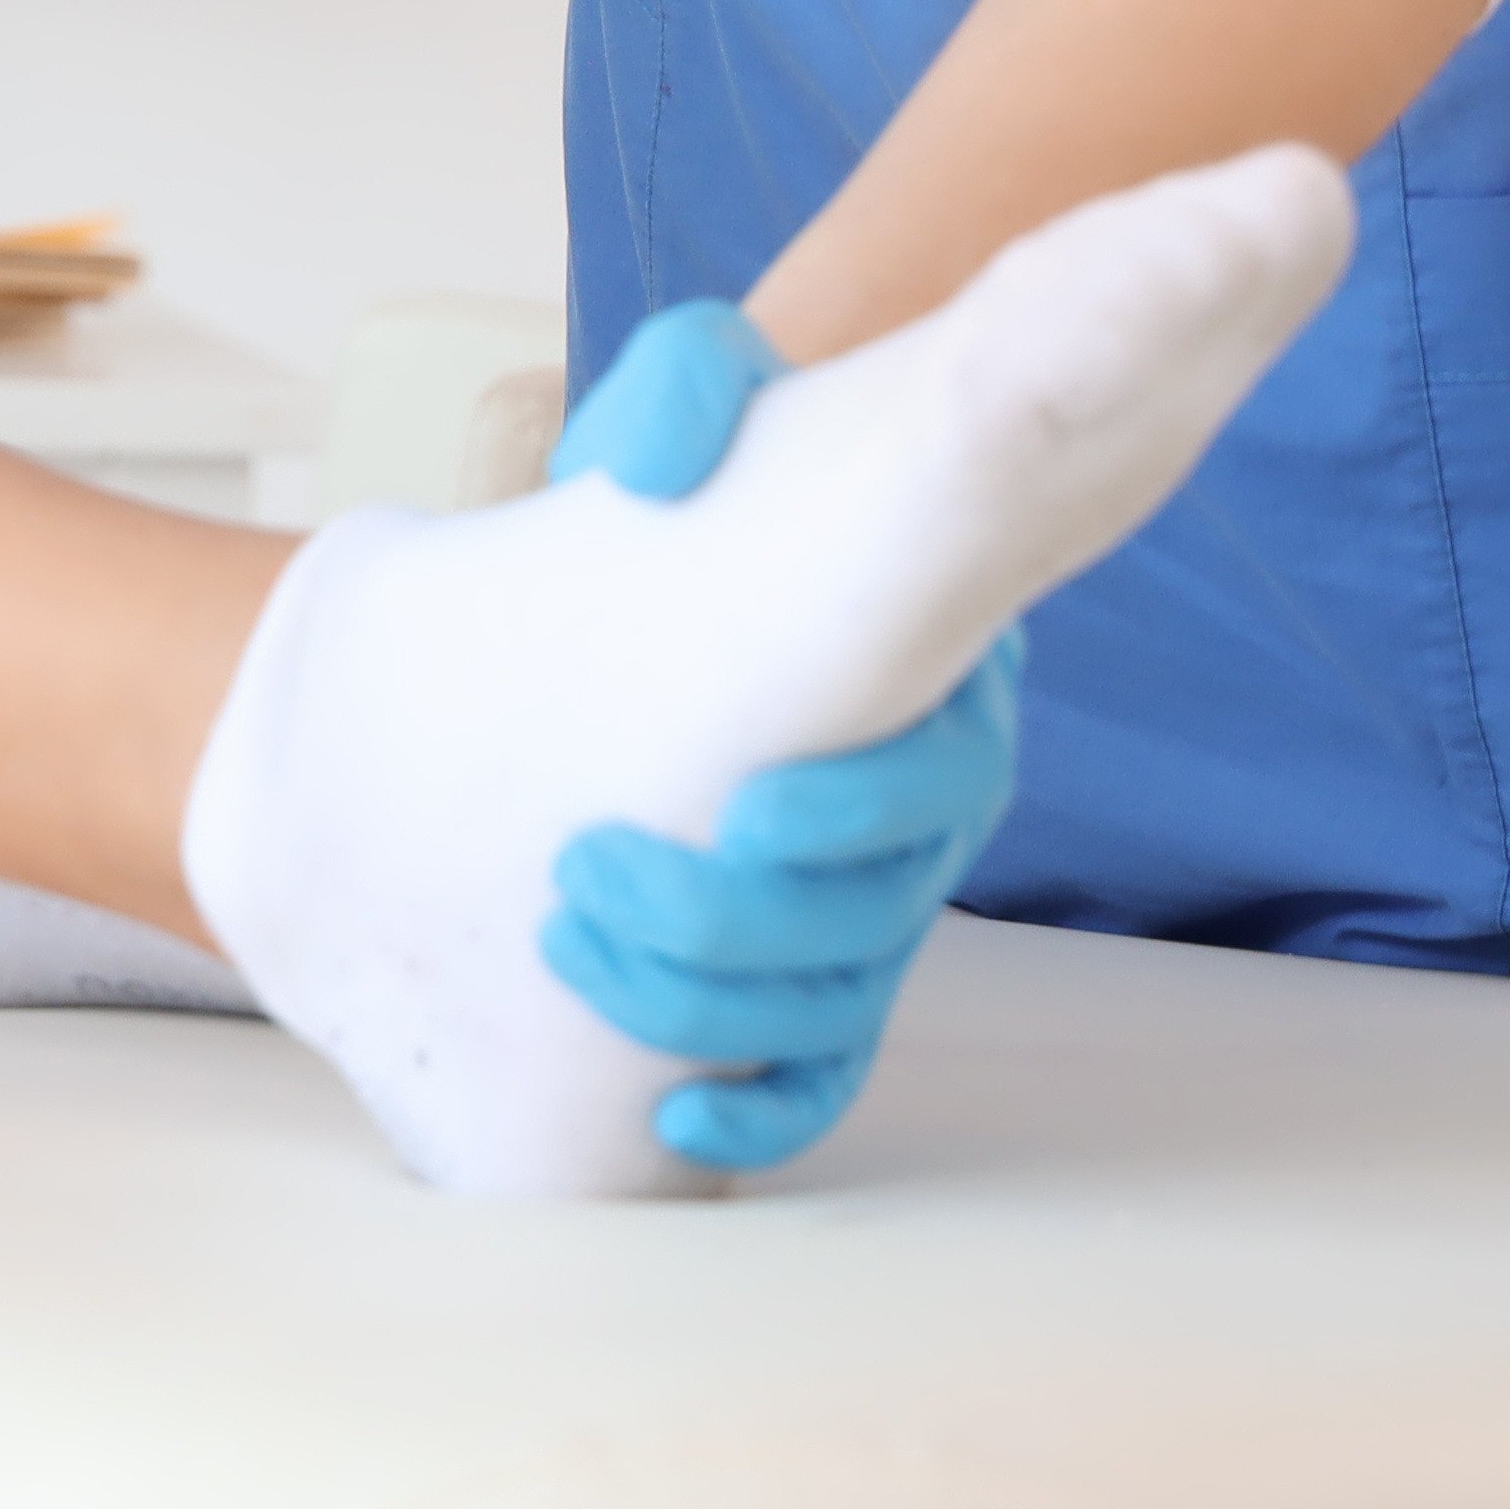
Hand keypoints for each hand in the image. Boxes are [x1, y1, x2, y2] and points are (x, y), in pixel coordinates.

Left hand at [535, 297, 1020, 1171]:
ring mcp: (869, 906)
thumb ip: (689, 385)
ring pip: (828, 1006)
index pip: (941, 784)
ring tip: (568, 946)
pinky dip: (755, 1115)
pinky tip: (669, 1123)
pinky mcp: (810, 970)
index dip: (855, 815)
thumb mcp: (706, 390)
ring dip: (704, 1011)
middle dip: (732, 923)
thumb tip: (647, 460)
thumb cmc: (725, 472)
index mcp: (938, 693)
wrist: (698, 544)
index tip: (742, 807)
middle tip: (584, 874)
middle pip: (872, 918)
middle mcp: (921, 819)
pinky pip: (813, 1075)